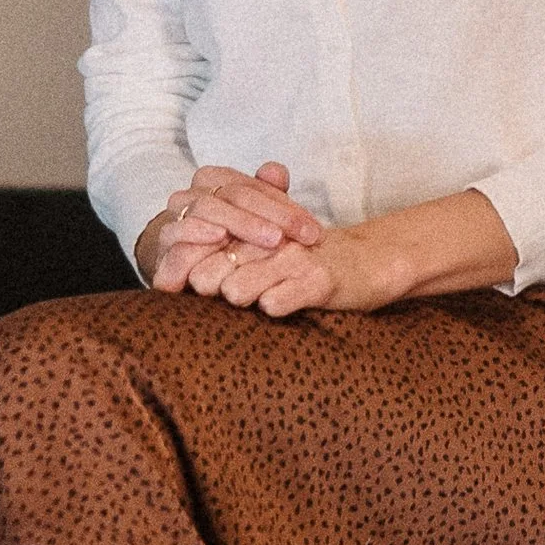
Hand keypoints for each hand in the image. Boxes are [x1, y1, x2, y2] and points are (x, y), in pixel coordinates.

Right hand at [140, 162, 322, 292]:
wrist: (188, 274)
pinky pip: (175, 237)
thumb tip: (276, 170)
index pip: (251, 186)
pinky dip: (196, 233)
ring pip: (207, 209)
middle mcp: (190, 196)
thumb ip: (270, 194)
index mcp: (212, 180)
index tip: (313, 231)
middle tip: (297, 236)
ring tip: (271, 238)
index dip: (285, 207)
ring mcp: (172, 220)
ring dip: (241, 223)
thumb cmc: (231, 245)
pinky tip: (220, 237)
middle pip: (232, 195)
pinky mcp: (161, 252)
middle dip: (271, 216)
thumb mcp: (257, 221)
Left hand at [165, 187, 518, 321]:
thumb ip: (231, 260)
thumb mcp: (271, 257)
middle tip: (194, 289)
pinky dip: (276, 302)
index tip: (175, 284)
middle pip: (223, 262)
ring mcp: (297, 260)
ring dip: (236, 290)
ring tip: (229, 298)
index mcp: (257, 234)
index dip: (189, 264)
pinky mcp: (322, 280)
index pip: (213, 244)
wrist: (370, 265)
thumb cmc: (310, 267)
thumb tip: (184, 279)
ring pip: (250, 279)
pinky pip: (289, 294)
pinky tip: (268, 310)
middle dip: (206, 278)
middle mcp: (274, 243)